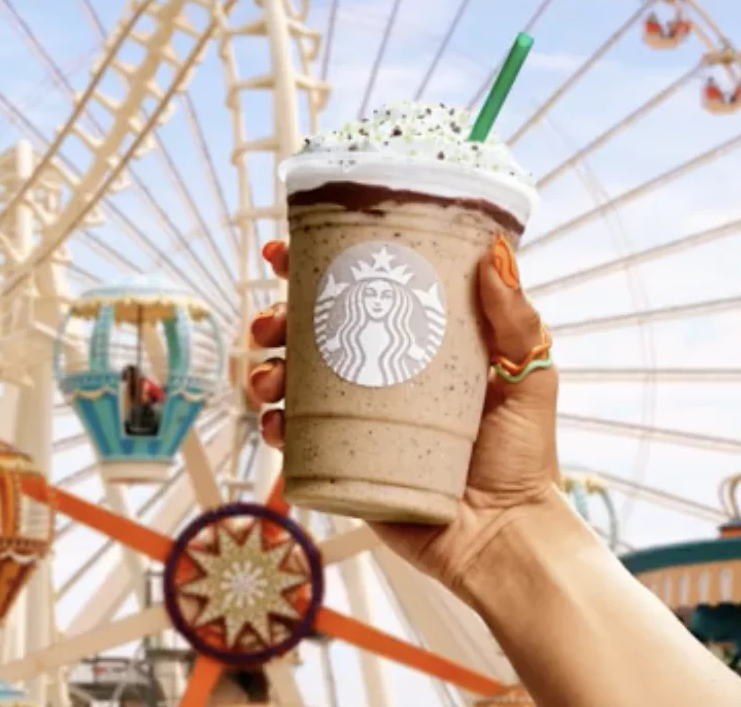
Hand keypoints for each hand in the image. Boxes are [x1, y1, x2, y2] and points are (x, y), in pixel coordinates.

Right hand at [248, 237, 559, 599]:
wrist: (506, 540)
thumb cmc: (523, 457)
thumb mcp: (528, 377)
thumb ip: (516, 319)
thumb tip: (494, 252)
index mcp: (410, 345)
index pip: (357, 294)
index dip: (314, 269)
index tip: (283, 253)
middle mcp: (375, 376)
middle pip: (309, 334)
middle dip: (274, 320)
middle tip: (270, 323)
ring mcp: (353, 420)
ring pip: (289, 383)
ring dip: (263, 371)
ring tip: (267, 379)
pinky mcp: (340, 464)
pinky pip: (293, 440)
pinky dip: (273, 427)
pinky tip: (275, 424)